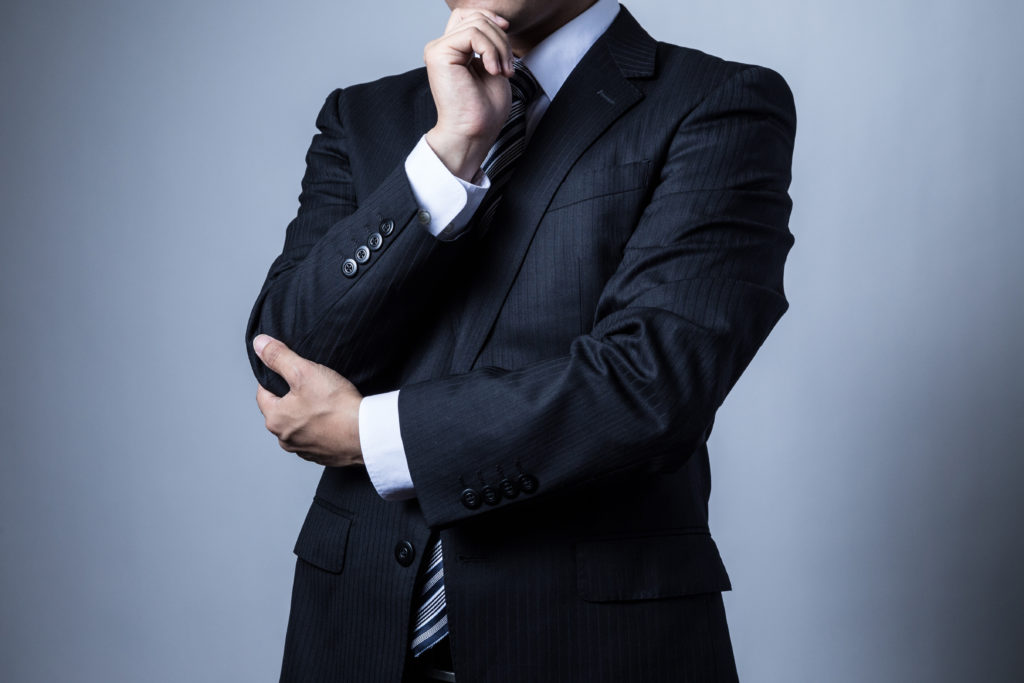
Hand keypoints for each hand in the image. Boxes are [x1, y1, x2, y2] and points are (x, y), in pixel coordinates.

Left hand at [253, 334, 363, 466]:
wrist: (366, 434)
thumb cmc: (336, 405)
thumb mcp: (304, 371)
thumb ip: (279, 357)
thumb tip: (260, 344)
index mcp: (275, 419)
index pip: (263, 393)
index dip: (275, 379)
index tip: (292, 373)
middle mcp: (285, 439)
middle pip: (282, 411)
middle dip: (293, 398)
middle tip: (313, 386)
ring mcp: (305, 450)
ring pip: (300, 426)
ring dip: (308, 416)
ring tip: (327, 403)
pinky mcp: (324, 456)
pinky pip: (318, 438)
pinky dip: (324, 429)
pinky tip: (337, 419)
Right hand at [424, 8, 514, 179]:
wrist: (473, 133)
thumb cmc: (484, 110)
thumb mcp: (493, 67)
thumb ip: (490, 43)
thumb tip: (498, 21)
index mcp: (453, 51)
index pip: (469, 15)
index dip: (491, 18)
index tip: (508, 36)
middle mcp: (442, 48)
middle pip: (476, 17)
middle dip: (501, 38)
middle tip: (508, 67)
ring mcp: (438, 50)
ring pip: (477, 23)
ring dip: (499, 47)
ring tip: (503, 71)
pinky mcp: (439, 54)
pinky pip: (473, 34)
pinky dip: (490, 50)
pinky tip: (493, 70)